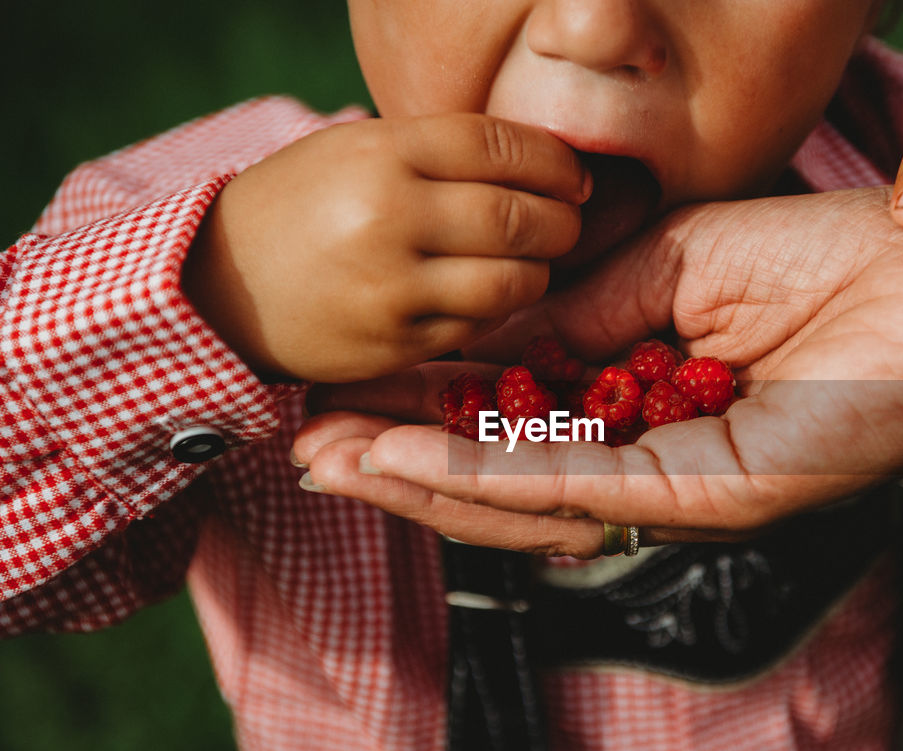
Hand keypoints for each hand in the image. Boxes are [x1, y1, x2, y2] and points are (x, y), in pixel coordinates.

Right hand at [182, 113, 589, 381]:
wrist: (219, 287)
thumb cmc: (301, 208)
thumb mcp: (355, 153)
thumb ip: (436, 152)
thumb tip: (539, 162)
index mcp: (382, 155)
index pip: (497, 146)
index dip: (553, 161)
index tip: (574, 175)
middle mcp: (389, 218)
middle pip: (518, 217)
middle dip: (562, 222)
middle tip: (567, 223)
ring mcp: (392, 287)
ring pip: (510, 281)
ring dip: (538, 272)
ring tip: (533, 262)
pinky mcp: (394, 343)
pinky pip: (477, 325)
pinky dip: (497, 310)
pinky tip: (489, 295)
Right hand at [292, 189, 902, 555]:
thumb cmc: (825, 259)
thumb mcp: (674, 263)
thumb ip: (586, 309)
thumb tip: (503, 336)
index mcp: (650, 407)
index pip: (519, 425)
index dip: (432, 418)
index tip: (350, 402)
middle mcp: (660, 465)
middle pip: (510, 482)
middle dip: (406, 467)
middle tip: (312, 454)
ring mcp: (686, 493)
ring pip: (532, 500)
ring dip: (428, 479)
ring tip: (337, 461)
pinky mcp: (716, 498)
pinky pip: (587, 487)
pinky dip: (498, 473)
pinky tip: (421, 461)